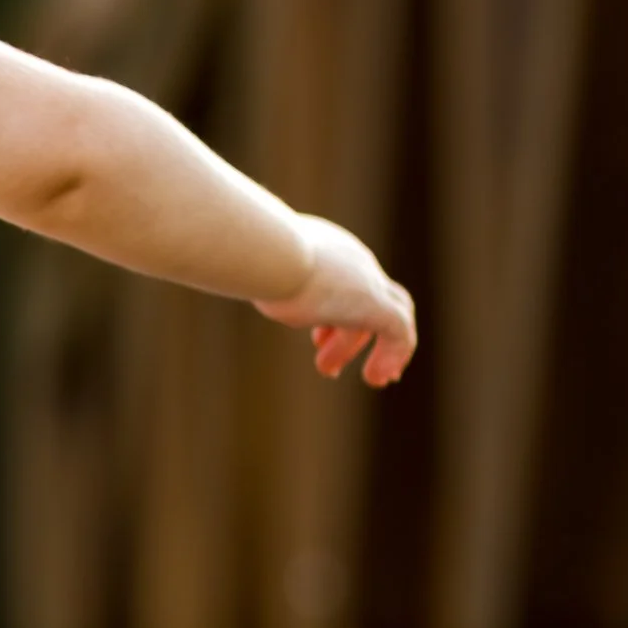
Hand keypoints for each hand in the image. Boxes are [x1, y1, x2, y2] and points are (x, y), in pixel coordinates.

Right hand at [254, 214, 417, 385]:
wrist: (267, 253)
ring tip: (344, 377)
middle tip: (328, 367)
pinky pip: (401, 333)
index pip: (347, 280)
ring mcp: (368, 282)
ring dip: (370, 351)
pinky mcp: (375, 305)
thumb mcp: (249, 267)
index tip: (319, 339)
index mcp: (328, 250)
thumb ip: (250, 272)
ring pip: (388, 319)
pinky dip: (393, 356)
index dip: (337, 313)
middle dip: (353, 336)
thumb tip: (226, 273)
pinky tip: (378, 377)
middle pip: (373, 299)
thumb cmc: (247, 259)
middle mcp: (354, 262)